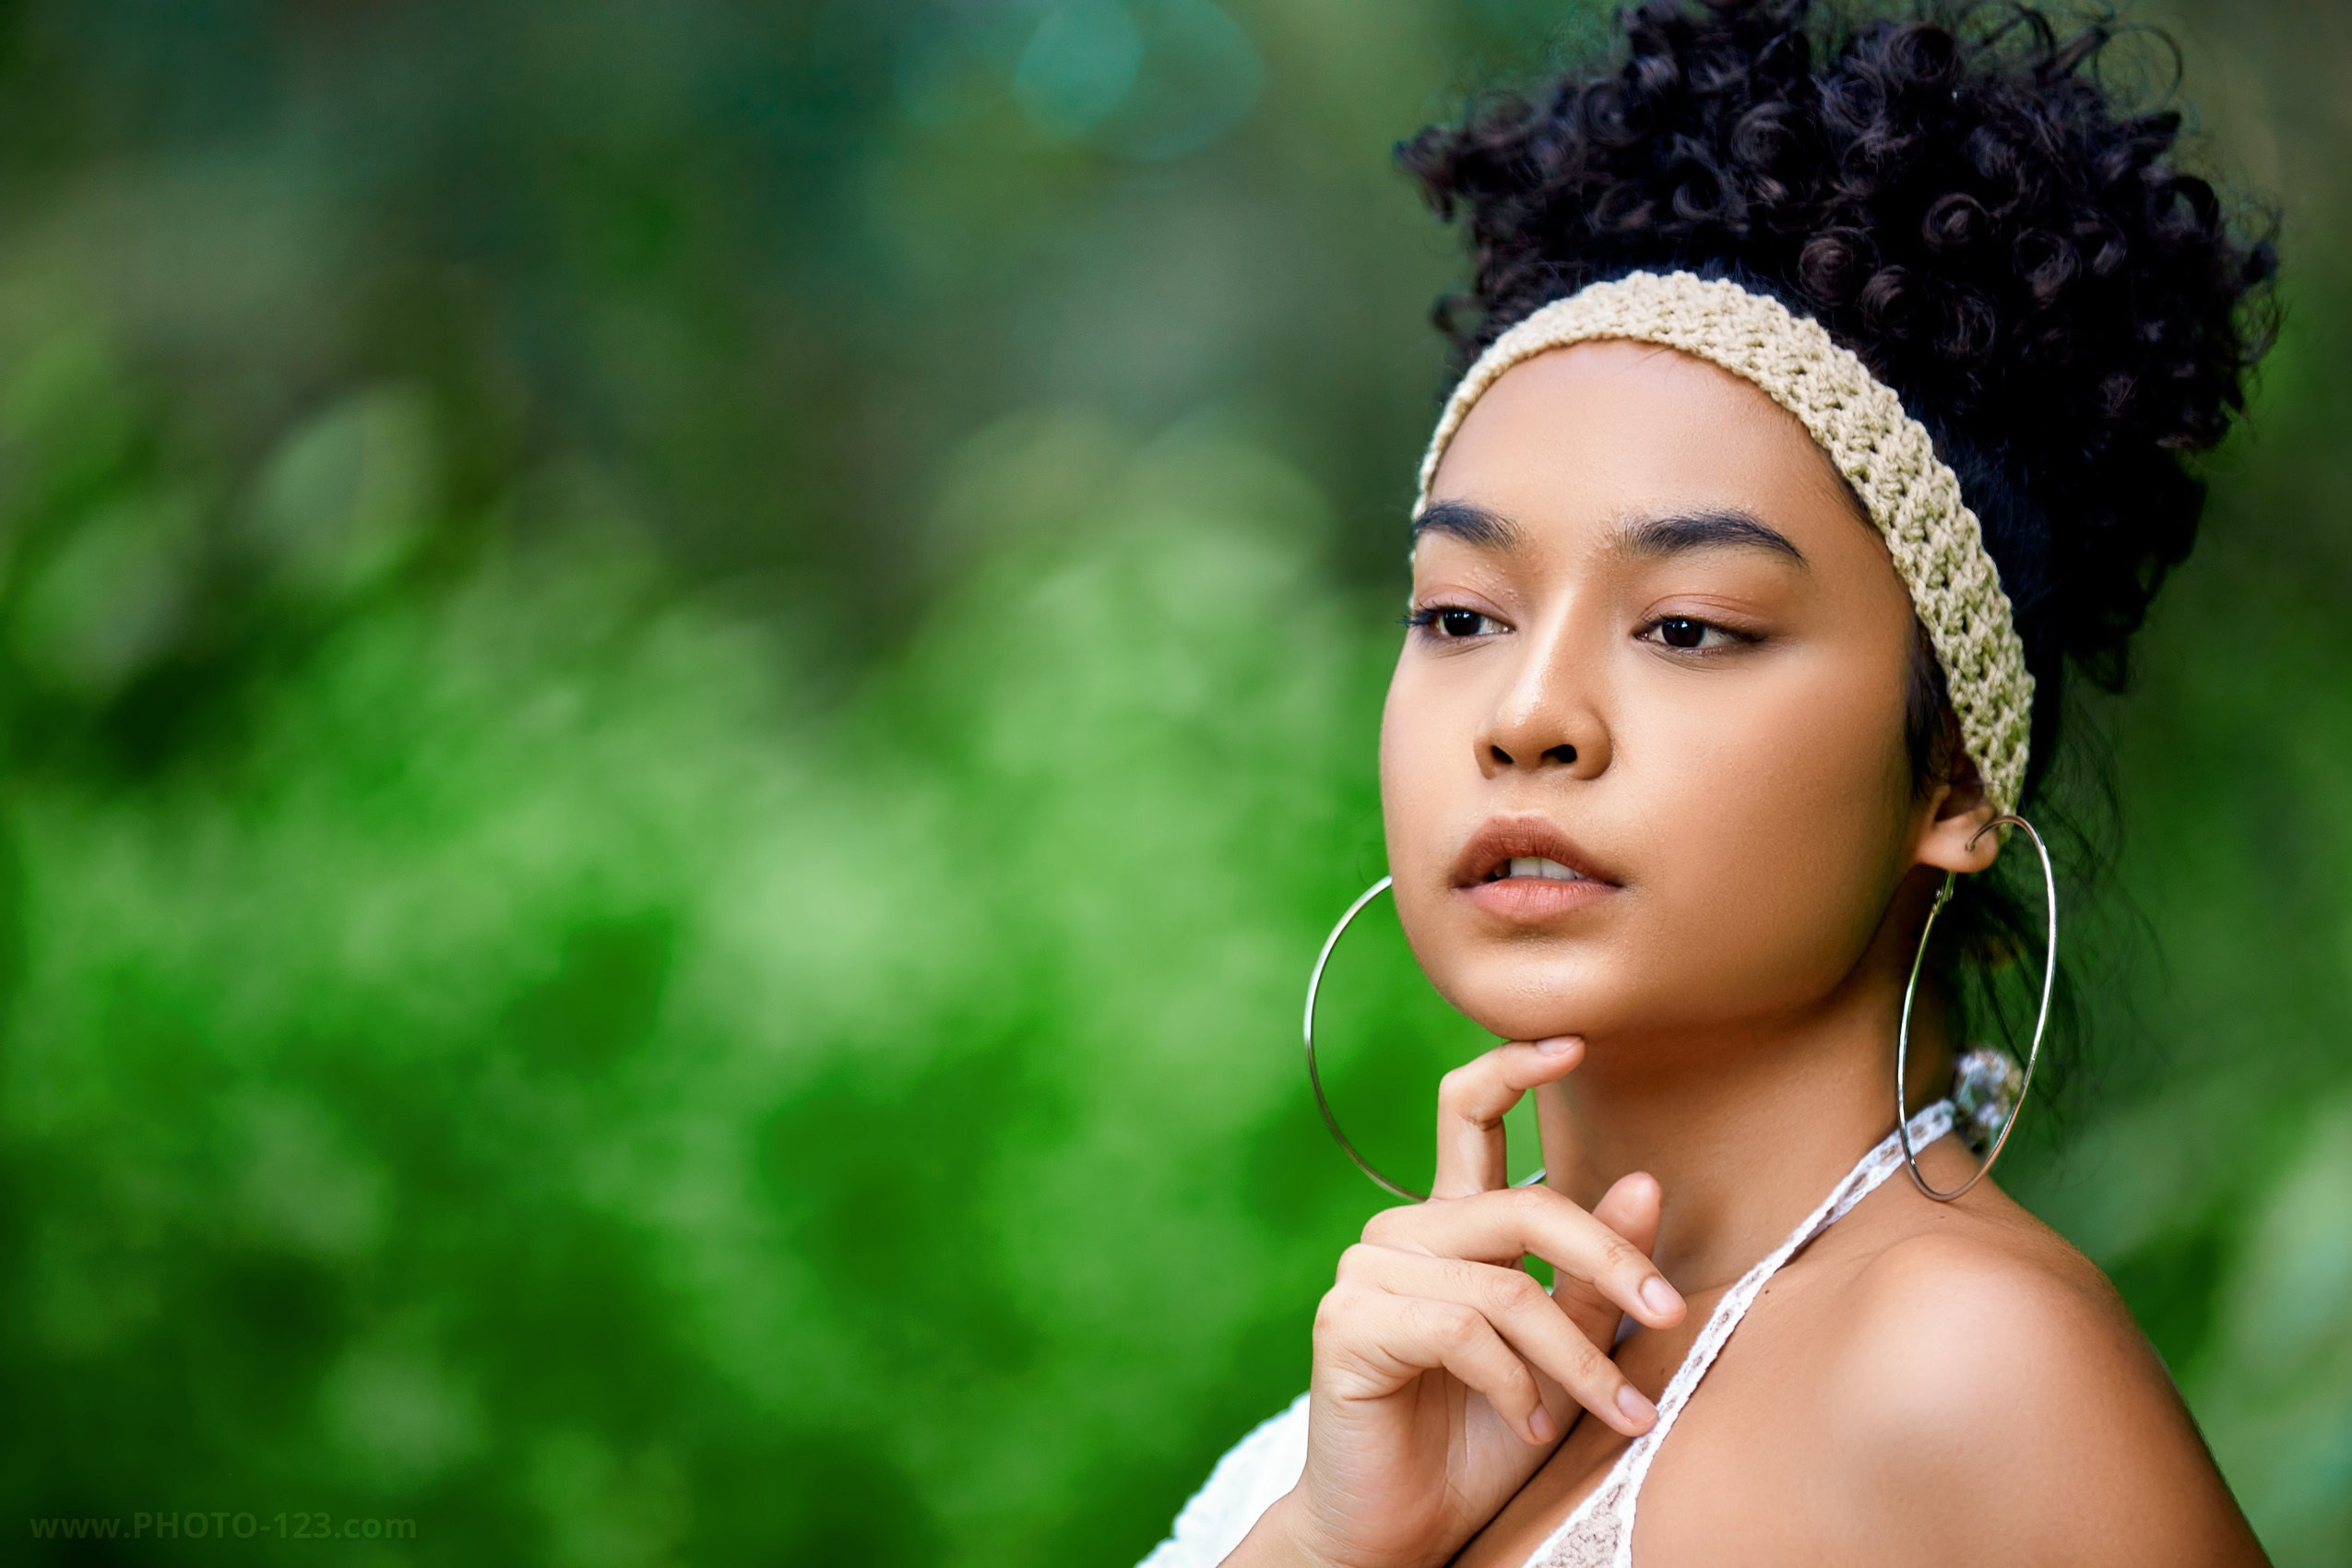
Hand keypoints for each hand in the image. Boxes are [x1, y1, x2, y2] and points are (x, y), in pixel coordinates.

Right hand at [1240, 1037, 1683, 1567]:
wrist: (1402, 1531)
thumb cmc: (1482, 1442)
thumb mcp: (1561, 1358)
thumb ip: (1592, 1279)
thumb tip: (1645, 1182)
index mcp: (1451, 1226)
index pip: (1466, 1115)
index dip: (1513, 1070)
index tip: (1572, 1043)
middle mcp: (1404, 1235)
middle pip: (1522, 1208)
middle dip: (1610, 1262)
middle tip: (1669, 1317)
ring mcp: (1367, 1275)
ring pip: (1504, 1287)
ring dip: (1574, 1360)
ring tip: (1613, 1417)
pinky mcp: (1347, 1323)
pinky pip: (1461, 1331)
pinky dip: (1515, 1386)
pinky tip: (1530, 1426)